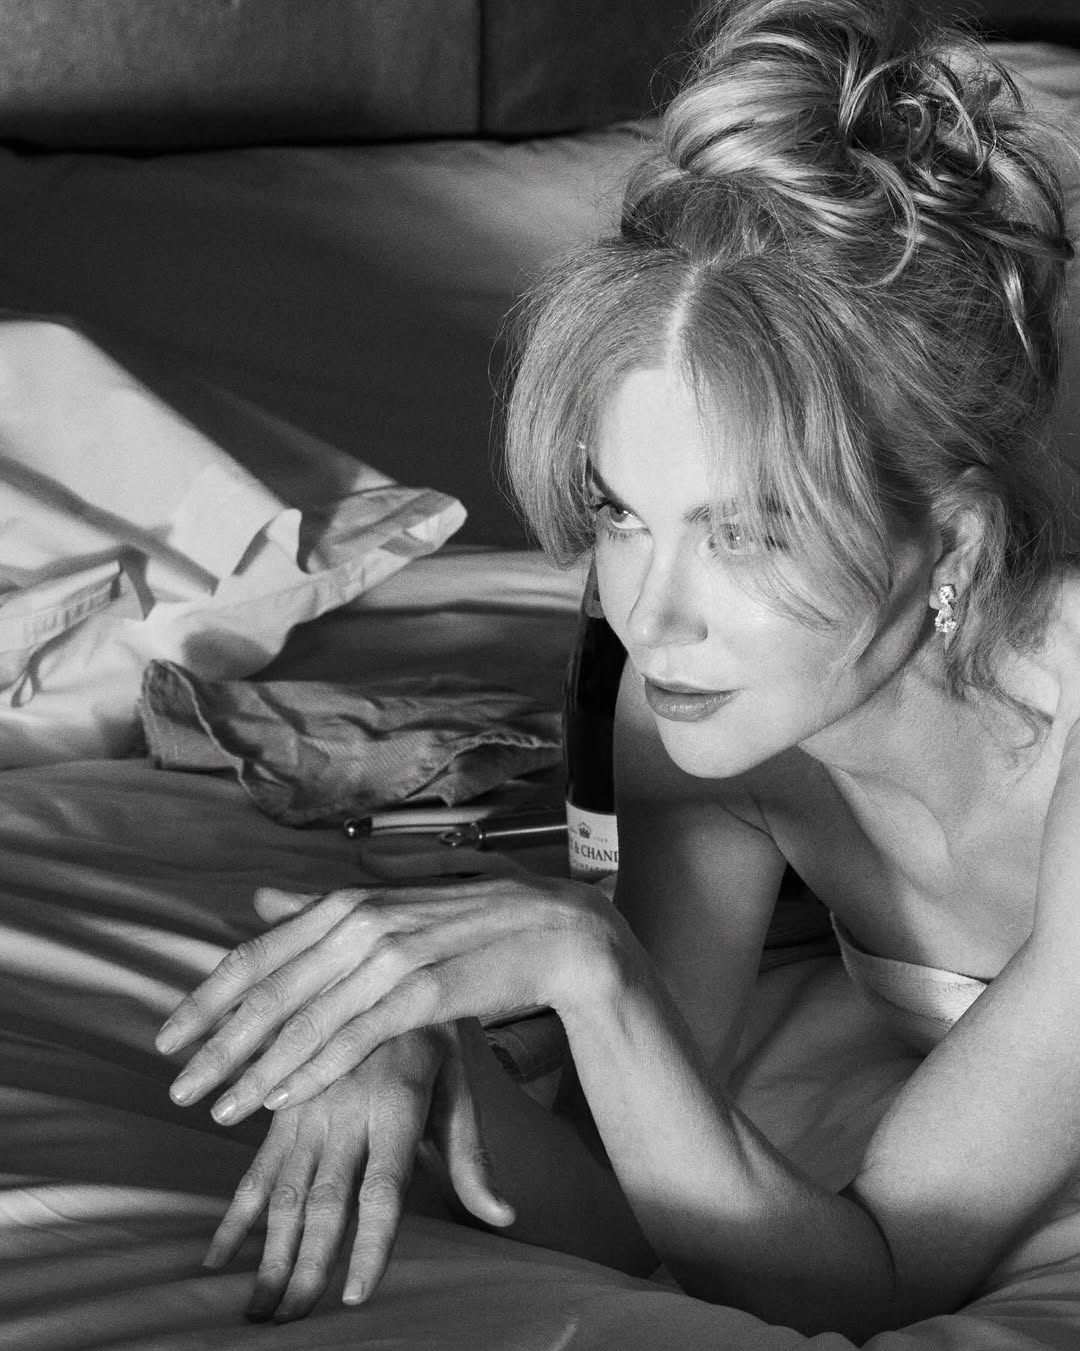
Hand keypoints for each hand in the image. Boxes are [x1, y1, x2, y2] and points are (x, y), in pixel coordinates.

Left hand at [157, 874, 615, 1125]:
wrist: (556, 930)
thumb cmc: (474, 918)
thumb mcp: (395, 903)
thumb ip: (326, 907)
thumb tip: (262, 898)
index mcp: (348, 899)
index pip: (258, 953)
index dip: (206, 998)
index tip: (169, 1037)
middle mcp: (361, 920)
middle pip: (267, 989)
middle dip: (215, 1044)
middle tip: (176, 1085)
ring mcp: (391, 953)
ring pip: (303, 1020)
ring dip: (254, 1070)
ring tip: (218, 1109)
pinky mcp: (423, 990)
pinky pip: (353, 1039)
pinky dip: (311, 1070)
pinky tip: (280, 1099)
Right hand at [203, 1023, 513, 1321]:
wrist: (387, 955)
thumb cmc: (435, 1032)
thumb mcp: (461, 1083)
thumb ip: (472, 1154)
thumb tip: (504, 1216)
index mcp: (398, 1103)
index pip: (382, 1190)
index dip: (368, 1245)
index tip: (353, 1298)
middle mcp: (347, 1107)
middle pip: (323, 1201)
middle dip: (304, 1268)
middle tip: (286, 1325)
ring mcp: (308, 1103)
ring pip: (282, 1190)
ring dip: (266, 1253)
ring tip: (255, 1309)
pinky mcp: (282, 1098)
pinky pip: (256, 1163)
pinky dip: (235, 1212)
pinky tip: (217, 1255)